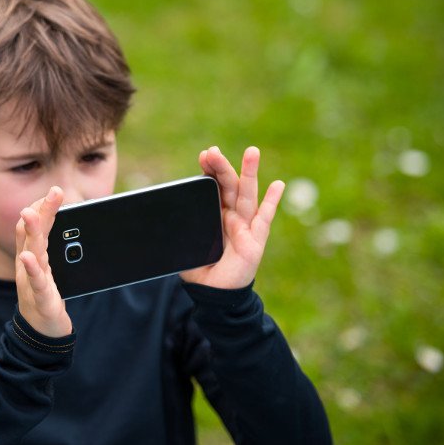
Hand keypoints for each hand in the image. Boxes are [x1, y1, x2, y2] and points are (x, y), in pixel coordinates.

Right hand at [15, 186, 72, 337]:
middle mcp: (28, 265)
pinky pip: (35, 282)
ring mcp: (31, 281)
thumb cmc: (46, 296)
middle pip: (32, 233)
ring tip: (32, 214)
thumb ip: (55, 248)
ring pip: (31, 253)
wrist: (42, 331)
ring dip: (32, 232)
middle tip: (53, 192)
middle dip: (41, 211)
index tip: (53, 192)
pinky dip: (31, 269)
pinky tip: (29, 257)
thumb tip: (74, 226)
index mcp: (33, 256)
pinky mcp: (40, 299)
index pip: (32, 226)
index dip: (41, 207)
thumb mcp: (50, 269)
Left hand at [181, 146, 284, 289]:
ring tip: (251, 152)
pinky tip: (278, 185)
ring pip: (246, 195)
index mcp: (213, 213)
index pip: (212, 186)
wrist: (213, 292)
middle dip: (222, 167)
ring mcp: (244, 225)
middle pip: (228, 185)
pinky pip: (265, 218)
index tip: (204, 155)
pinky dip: (272, 201)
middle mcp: (230, 215)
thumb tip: (165, 218)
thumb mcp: (185, 247)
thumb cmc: (200, 268)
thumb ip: (181, 232)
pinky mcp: (256, 239)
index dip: (209, 171)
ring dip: (249, 173)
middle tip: (213, 151)